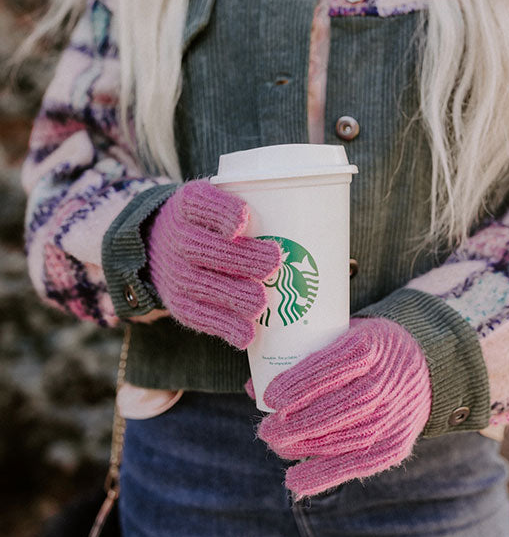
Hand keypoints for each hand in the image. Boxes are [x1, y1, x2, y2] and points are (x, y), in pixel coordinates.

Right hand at [147, 180, 280, 348]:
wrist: (163, 246)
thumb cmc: (214, 223)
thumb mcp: (223, 202)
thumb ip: (257, 206)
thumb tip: (317, 228)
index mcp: (189, 204)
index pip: (201, 203)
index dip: (222, 212)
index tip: (245, 219)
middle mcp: (177, 236)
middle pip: (203, 248)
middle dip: (240, 257)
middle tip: (274, 262)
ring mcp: (174, 272)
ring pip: (201, 285)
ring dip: (233, 295)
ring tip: (260, 302)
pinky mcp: (178, 303)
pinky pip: (199, 316)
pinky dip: (224, 326)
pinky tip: (247, 334)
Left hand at [256, 318, 431, 497]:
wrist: (422, 365)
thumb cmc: (364, 348)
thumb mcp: (339, 336)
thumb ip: (299, 358)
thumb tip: (252, 387)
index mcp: (368, 346)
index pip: (331, 367)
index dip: (299, 384)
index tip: (271, 398)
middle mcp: (384, 382)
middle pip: (336, 408)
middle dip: (295, 424)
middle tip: (265, 429)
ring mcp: (392, 415)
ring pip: (343, 439)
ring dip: (303, 448)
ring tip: (276, 445)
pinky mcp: (395, 444)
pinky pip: (357, 465)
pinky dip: (323, 476)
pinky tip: (294, 481)